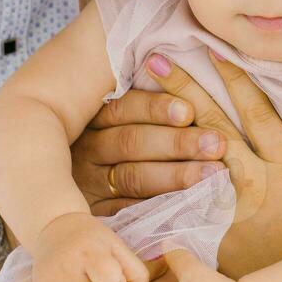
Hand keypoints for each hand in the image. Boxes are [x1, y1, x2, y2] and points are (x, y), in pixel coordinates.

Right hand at [71, 89, 228, 214]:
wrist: (65, 201)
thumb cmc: (120, 141)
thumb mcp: (120, 118)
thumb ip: (143, 102)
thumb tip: (172, 67)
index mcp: (94, 118)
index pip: (123, 108)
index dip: (156, 108)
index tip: (189, 111)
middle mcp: (87, 149)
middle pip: (131, 143)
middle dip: (177, 143)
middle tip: (216, 144)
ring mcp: (89, 184)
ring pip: (133, 177)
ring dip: (176, 176)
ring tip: (213, 174)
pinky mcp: (95, 214)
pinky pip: (128, 213)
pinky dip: (159, 208)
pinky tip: (190, 204)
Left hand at [151, 50, 281, 278]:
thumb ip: (278, 157)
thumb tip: (248, 123)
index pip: (258, 111)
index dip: (234, 78)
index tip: (212, 48)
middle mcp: (259, 181)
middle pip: (215, 125)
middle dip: (185, 90)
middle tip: (156, 58)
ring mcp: (233, 209)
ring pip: (190, 160)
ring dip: (163, 127)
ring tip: (134, 102)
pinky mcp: (213, 235)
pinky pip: (177, 203)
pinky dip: (154, 179)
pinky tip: (128, 159)